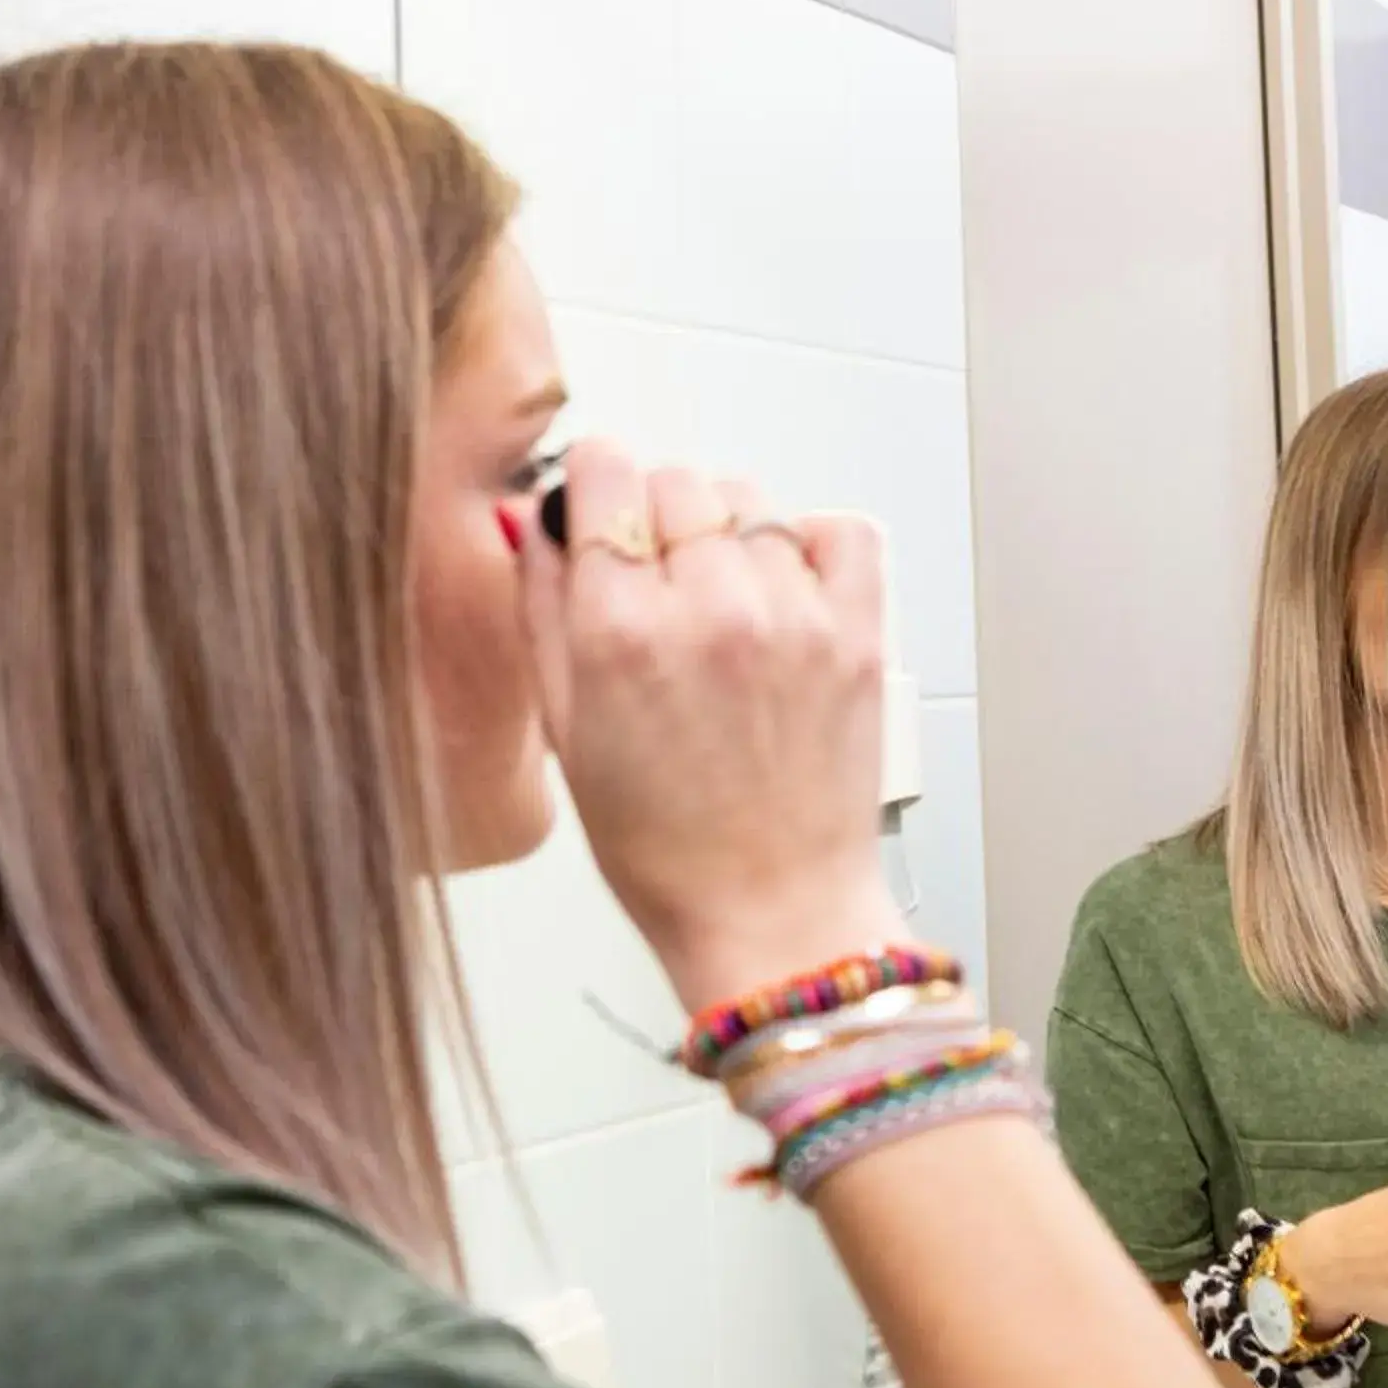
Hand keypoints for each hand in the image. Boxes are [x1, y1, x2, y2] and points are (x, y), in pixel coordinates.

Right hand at [517, 440, 905, 1013]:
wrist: (771, 914)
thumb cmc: (664, 848)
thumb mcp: (565, 731)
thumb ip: (541, 607)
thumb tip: (531, 519)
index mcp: (619, 631)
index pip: (603, 473)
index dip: (592, 488)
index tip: (595, 516)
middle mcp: (708, 608)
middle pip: (674, 480)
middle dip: (653, 518)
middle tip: (653, 587)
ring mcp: (792, 616)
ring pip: (749, 500)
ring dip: (726, 535)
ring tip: (718, 606)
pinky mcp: (856, 633)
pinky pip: (838, 529)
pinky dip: (809, 543)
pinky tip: (782, 591)